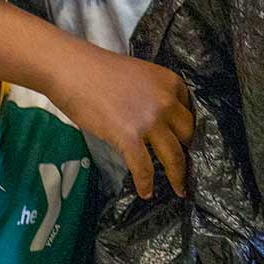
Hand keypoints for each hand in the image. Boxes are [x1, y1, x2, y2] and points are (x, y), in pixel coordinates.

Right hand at [46, 40, 192, 198]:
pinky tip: (146, 192)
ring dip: (178, 176)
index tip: (188, 144)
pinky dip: (146, 183)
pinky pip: (144, 167)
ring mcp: (149, 120)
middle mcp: (166, 101)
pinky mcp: (129, 136)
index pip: (190, 111)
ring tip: (179, 190)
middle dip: (189, 153)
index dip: (188, 130)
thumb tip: (159, 119)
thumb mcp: (141, 75)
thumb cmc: (99, 71)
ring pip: (174, 155)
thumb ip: (156, 95)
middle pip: (188, 134)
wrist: (73, 70)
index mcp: (171, 83)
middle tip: (186, 167)